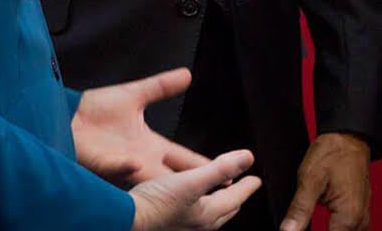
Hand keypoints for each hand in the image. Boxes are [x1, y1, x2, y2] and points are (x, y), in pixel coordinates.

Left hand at [74, 67, 209, 184]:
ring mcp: (123, 163)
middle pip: (173, 174)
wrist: (64, 115)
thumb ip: (161, 87)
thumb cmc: (93, 110)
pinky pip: (118, 166)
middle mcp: (140, 158)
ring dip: (164, 179)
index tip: (229, 171)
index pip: (183, 157)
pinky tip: (135, 164)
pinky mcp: (104, 162)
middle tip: (217, 186)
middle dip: (195, 182)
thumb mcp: (135, 95)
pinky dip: (126, 167)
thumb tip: (186, 75)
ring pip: (151, 177)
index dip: (205, 164)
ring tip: (184, 184)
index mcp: (148, 145)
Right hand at [129, 150, 259, 230]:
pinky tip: (189, 204)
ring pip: (208, 216)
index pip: (235, 199)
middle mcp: (197, 226)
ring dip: (217, 204)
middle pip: (224, 211)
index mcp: (207, 215)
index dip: (247, 186)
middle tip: (242, 188)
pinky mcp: (168, 226)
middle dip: (235, 199)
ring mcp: (182, 228)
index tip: (256, 180)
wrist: (125, 220)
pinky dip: (199, 208)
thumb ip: (221, 169)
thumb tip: (248, 158)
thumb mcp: (192, 181)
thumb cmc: (156, 203)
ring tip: (219, 196)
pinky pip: (192, 217)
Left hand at [280, 132, 371, 230]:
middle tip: (298, 223)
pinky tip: (324, 227)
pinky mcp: (359, 212)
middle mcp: (359, 221)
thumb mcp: (310, 179)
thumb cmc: (334, 152)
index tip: (295, 229)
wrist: (349, 136)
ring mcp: (362, 217)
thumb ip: (299, 210)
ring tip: (306, 224)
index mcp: (348, 217)